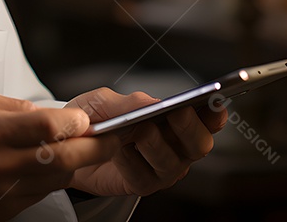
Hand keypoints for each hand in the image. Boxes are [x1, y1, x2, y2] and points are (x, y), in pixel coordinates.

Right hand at [0, 91, 119, 221]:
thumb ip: (18, 109)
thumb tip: (55, 115)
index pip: (48, 127)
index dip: (75, 122)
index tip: (85, 118)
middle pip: (64, 159)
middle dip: (95, 147)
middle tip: (111, 137)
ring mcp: (2, 193)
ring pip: (58, 180)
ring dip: (77, 164)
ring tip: (86, 149)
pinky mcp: (3, 212)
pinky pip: (40, 194)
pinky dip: (52, 179)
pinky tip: (52, 166)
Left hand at [66, 87, 226, 196]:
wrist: (71, 144)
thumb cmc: (96, 118)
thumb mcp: (105, 101)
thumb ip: (130, 101)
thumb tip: (153, 103)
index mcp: (177, 121)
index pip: (208, 119)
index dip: (215, 113)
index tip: (213, 102)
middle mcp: (177, 147)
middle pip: (200, 144)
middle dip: (189, 127)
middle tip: (175, 112)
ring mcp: (163, 169)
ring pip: (172, 162)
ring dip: (156, 144)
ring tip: (139, 130)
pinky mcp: (144, 185)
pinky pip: (144, 176)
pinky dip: (130, 161)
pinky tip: (117, 149)